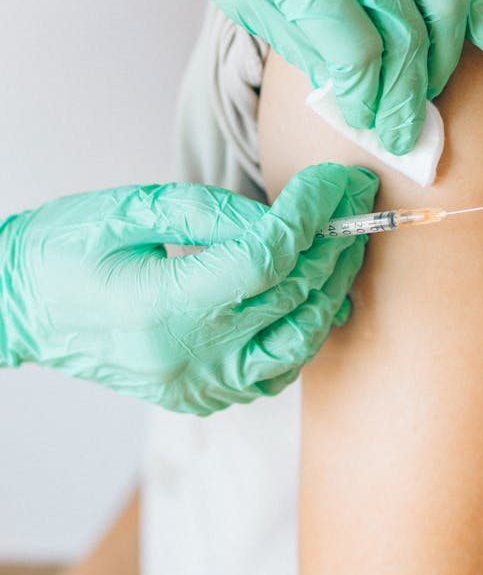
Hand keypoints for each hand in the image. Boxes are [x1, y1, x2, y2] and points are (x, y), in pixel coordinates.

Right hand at [0, 164, 377, 412]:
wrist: (18, 309)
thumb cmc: (62, 250)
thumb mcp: (128, 209)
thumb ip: (210, 211)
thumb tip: (280, 218)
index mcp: (161, 306)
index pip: (268, 257)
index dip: (312, 214)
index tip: (336, 180)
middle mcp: (187, 357)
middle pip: (291, 297)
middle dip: (335, 241)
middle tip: (357, 199)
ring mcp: (196, 385)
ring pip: (298, 343)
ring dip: (331, 289)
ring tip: (345, 243)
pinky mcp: (200, 395)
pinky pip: (275, 372)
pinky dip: (306, 332)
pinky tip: (315, 297)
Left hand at [81, 0, 482, 154]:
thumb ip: (297, 39)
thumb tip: (348, 89)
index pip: (356, 51)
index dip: (367, 99)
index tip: (366, 124)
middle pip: (405, 29)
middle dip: (408, 94)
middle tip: (403, 133)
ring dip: (445, 56)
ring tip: (430, 93)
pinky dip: (471, 2)